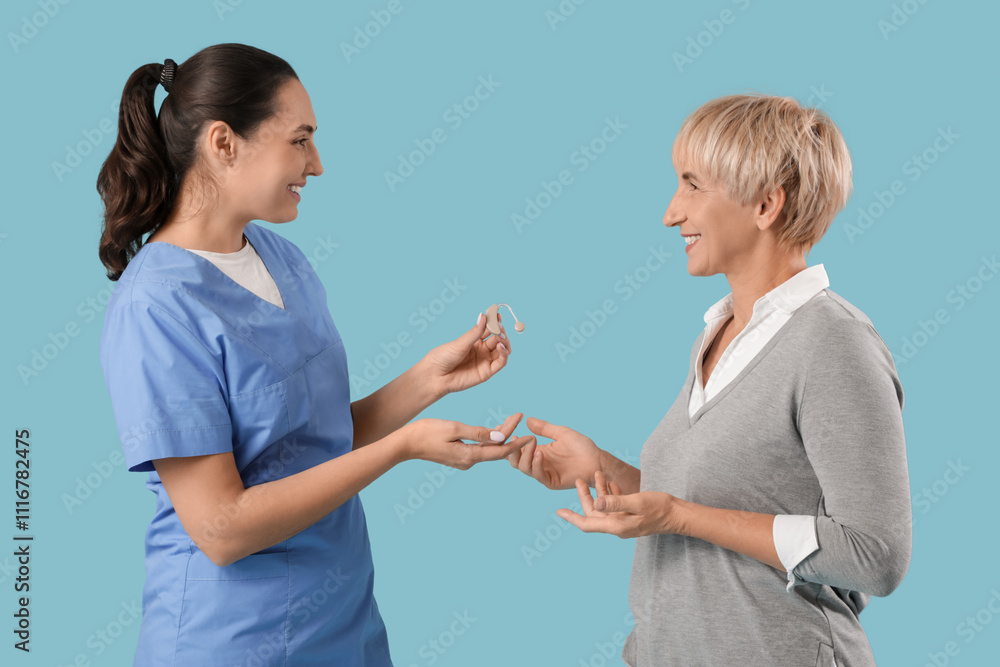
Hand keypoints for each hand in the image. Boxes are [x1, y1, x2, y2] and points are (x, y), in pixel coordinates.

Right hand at [402, 412, 530, 469]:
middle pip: (496, 448)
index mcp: (469, 456)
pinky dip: (488, 439)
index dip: (517, 442)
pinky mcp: (458, 457)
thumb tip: (501, 436)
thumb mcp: (454, 428)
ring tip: (511, 420)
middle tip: (519, 416)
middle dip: (509, 433)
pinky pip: (479, 448)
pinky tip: (494, 429)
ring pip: (488, 448)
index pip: (500, 450)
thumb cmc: (426, 432)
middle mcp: (469, 461)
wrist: (405, 444)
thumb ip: (478, 432)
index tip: (531, 434)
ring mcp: (463, 460)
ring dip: (499, 435)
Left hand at [421, 311, 511, 395]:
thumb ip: (475, 332)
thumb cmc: (443, 357)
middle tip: (499, 325)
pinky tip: (501, 346)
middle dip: (500, 331)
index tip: (497, 314)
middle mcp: (482, 350)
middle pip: (498, 338)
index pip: (489, 329)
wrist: (435, 376)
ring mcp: (485, 361)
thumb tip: (484, 315)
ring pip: (503, 350)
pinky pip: (501, 362)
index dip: (495, 322)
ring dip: (505, 341)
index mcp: (475, 341)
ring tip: (501, 336)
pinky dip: (504, 353)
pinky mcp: (487, 372)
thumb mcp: (460, 342)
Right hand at [508, 417, 603, 489]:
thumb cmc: (582, 447)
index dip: (510, 442)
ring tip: (531, 442)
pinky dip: (536, 464)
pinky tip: (539, 453)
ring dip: (525, 455)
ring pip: (524, 468)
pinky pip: (538, 475)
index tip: (509, 430)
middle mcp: (538, 464)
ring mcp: (544, 473)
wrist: (597, 460)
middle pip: (515, 461)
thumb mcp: (561, 433)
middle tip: (517, 437)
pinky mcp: (551, 482)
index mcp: (538, 452)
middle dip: (513, 450)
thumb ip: (544, 428)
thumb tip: (527, 419)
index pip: (517, 450)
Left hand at [556, 471, 682, 538]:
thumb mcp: (637, 502)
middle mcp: (618, 526)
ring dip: (598, 492)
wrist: (679, 515)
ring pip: (604, 508)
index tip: (558, 511)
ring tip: (596, 474)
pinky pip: (615, 506)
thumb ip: (617, 502)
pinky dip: (610, 494)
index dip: (572, 518)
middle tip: (579, 480)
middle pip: (594, 513)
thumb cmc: (661, 508)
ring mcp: (625, 522)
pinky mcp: (631, 517)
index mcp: (616, 526)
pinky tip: (610, 482)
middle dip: (585, 496)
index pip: (587, 523)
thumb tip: (597, 502)